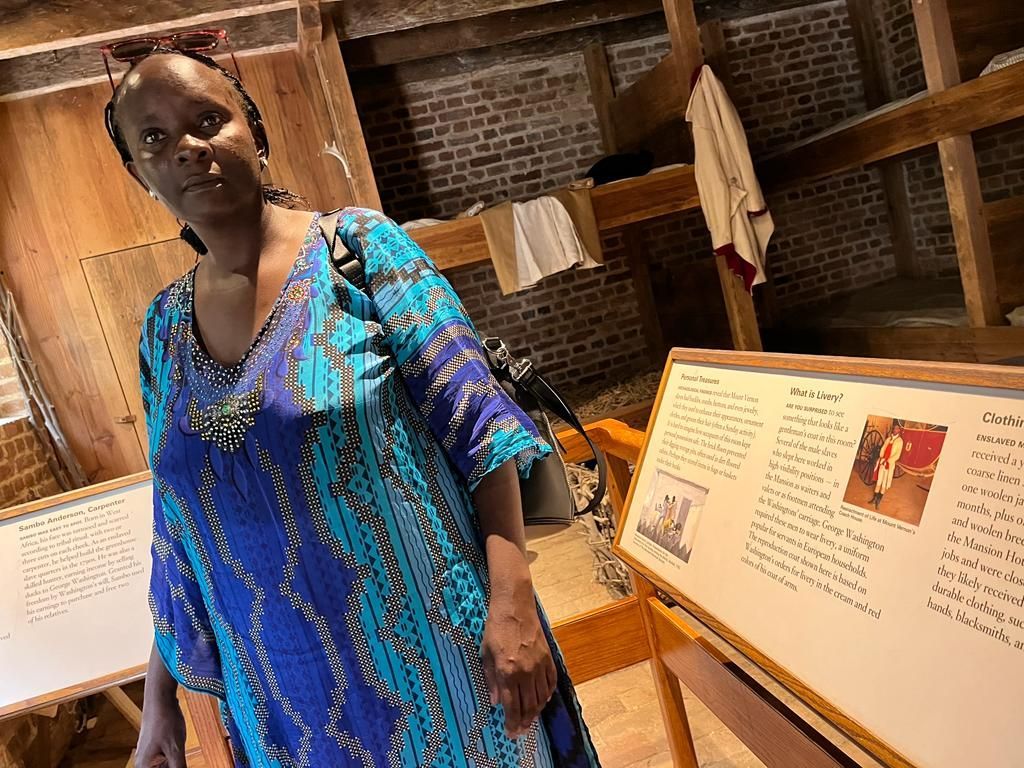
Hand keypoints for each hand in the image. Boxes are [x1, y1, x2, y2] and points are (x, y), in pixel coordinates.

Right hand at [134, 692, 185, 766]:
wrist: (161, 699)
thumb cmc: (164, 721)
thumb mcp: (175, 749)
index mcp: (144, 767)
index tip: (181, 766)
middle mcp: (144, 763)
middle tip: (183, 762)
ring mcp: (150, 754)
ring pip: (166, 767)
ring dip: (176, 765)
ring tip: (182, 755)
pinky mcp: (157, 747)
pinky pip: (167, 760)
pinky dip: (176, 760)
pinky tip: (182, 756)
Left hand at [482, 599, 556, 738]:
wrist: (514, 606)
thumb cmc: (495, 628)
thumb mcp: (485, 654)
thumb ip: (490, 679)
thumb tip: (494, 702)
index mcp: (507, 672)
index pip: (512, 707)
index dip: (512, 723)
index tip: (511, 733)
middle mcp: (525, 672)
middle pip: (528, 707)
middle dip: (524, 722)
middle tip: (520, 731)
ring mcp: (539, 666)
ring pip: (541, 698)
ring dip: (536, 712)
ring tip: (530, 719)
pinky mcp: (548, 658)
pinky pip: (550, 683)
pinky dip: (547, 695)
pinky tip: (542, 700)